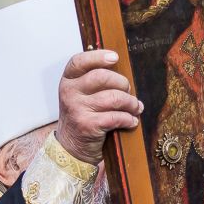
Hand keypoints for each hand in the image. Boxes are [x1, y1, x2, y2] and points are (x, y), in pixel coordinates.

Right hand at [55, 50, 142, 164]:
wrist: (72, 146)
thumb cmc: (83, 116)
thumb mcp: (81, 95)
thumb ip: (94, 82)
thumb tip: (124, 71)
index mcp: (68, 81)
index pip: (79, 61)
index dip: (98, 56)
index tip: (115, 57)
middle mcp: (69, 93)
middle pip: (102, 77)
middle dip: (122, 83)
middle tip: (129, 91)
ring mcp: (77, 109)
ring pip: (113, 98)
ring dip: (131, 103)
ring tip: (136, 108)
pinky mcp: (87, 125)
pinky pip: (116, 117)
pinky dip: (128, 119)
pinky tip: (132, 121)